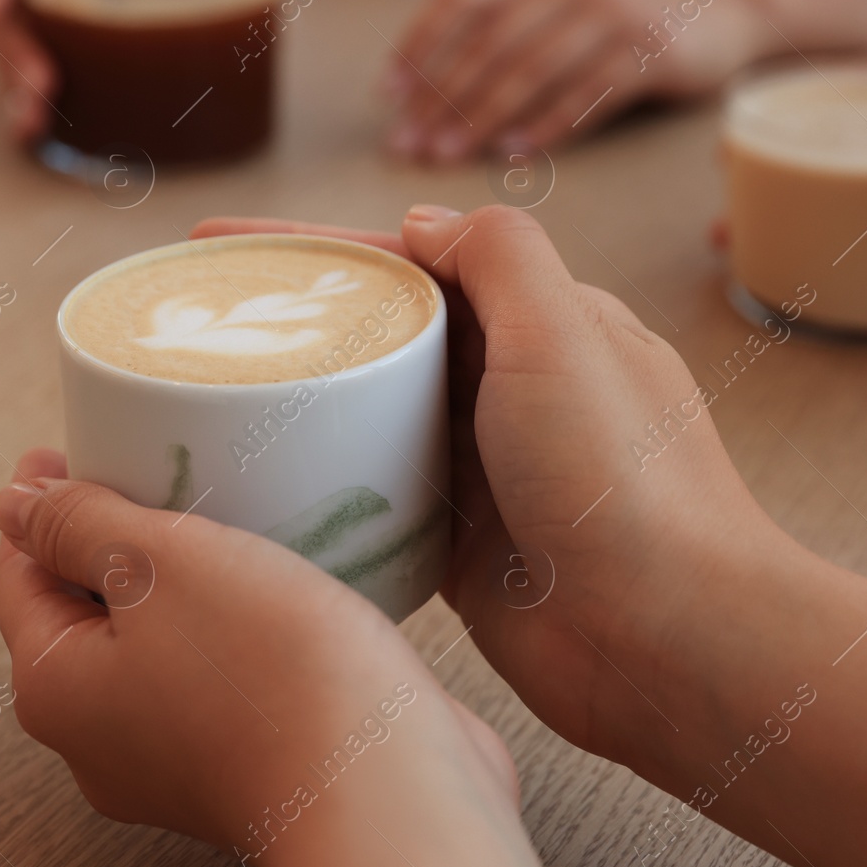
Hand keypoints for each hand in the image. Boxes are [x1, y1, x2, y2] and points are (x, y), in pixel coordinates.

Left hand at [0, 447, 554, 866]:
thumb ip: (78, 525)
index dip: (41, 505)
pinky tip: (272, 589)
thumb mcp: (159, 562)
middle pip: (82, 613)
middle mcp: (99, 741)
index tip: (78, 448)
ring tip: (226, 519)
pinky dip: (227, 627)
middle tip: (160, 473)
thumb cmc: (269, 673)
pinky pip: (212, 677)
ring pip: (153, 643)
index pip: (17, 576)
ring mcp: (172, 761)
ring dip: (180, 581)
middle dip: (114, 541)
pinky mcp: (242, 764)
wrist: (389, 787)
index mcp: (55, 690)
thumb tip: (11, 505)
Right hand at [191, 206, 776, 765]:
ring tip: (212, 394)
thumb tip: (425, 224)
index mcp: (547, 326)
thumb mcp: (565, 333)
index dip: (319, 249)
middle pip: (387, 333)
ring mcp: (487, 470)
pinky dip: (329, 482)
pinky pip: (380, 497)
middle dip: (300, 319)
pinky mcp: (464, 544)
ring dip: (307, 400)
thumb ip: (499, 257)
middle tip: (198, 321)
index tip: (225, 246)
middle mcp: (515, 391)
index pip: (416, 261)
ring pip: (377, 415)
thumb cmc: (625, 481)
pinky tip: (263, 479)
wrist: (668, 641)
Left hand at [384, 0, 770, 161]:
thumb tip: (429, 91)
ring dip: (482, 117)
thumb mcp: (560, 6)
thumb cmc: (622, 20)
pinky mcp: (649, 53)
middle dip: (441, 97)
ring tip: (446, 156)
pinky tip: (514, 154)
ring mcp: (611, 17)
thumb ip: (506, 31)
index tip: (388, 92)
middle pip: (489, 43)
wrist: (723, 4)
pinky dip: (547, 125)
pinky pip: (587, 94)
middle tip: (407, 144)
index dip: (420, 45)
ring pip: (532, 69)